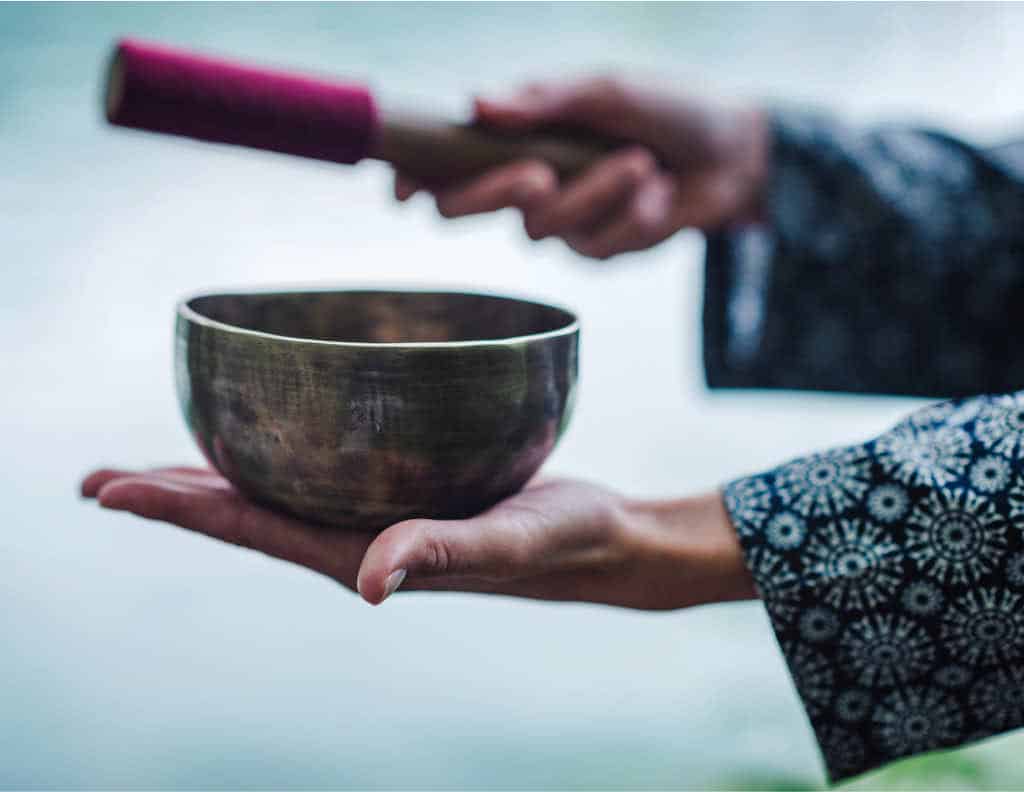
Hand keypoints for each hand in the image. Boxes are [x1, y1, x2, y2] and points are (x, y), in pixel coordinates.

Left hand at [81, 467, 754, 608]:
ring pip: (277, 491)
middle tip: (97, 478)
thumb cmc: (564, 542)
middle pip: (246, 513)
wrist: (604, 538)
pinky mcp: (404, 486)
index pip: (253, 529)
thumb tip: (372, 582)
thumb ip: (442, 553)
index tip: (110, 489)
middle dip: (172, 496)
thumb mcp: (509, 542)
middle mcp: (357, 535)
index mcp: (364, 554)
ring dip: (214, 478)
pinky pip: (324, 467)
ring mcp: (377, 511)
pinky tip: (270, 432)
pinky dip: (279, 451)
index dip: (179, 510)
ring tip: (157, 463)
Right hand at [396, 77, 767, 258]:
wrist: (736, 151)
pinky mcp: (600, 248)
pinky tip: (662, 194)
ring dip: (596, 194)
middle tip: (535, 174)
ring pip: (543, 227)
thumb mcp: (607, 89)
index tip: (398, 187)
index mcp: (518, 136)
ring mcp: (563, 220)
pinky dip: (633, 217)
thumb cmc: (666, 106)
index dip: (416, 176)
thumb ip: (545, 100)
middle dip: (496, 194)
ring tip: (645, 165)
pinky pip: (596, 247)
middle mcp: (528, 180)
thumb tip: (477, 103)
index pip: (449, 161)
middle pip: (470, 208)